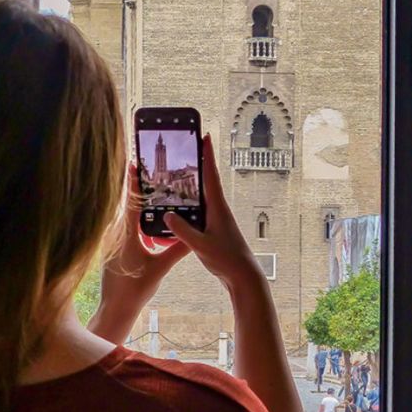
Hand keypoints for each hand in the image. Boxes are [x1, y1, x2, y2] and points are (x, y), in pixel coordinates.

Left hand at [88, 165, 189, 341]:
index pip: (131, 203)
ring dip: (140, 206)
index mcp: (126, 237)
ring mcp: (114, 241)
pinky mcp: (115, 248)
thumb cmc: (136, 289)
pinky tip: (150, 220)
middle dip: (140, 189)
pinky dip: (138, 221)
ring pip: (127, 217)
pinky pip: (127, 228)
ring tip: (154, 192)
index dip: (133, 182)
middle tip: (151, 172)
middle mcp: (116, 235)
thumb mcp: (161, 268)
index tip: (135, 164)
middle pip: (128, 206)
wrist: (116, 308)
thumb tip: (195, 235)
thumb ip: (178, 250)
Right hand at [164, 135, 261, 289]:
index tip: (205, 136)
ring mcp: (218, 219)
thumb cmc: (226, 260)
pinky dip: (190, 204)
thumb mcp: (201, 245)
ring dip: (192, 184)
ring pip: (202, 197)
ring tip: (177, 173)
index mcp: (218, 208)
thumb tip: (168, 215)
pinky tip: (179, 208)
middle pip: (206, 181)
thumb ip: (184, 231)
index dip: (207, 155)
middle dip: (198, 164)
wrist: (243, 276)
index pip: (211, 176)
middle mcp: (219, 210)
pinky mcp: (215, 229)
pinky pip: (200, 211)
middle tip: (188, 147)